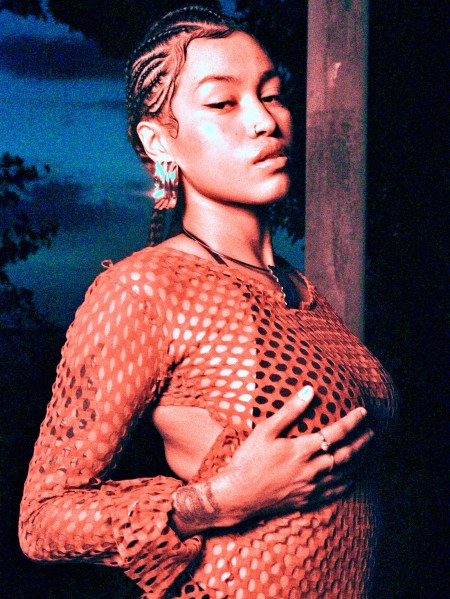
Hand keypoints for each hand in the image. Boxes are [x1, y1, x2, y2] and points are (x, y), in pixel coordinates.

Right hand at [171, 386, 372, 535]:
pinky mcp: (305, 500)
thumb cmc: (248, 459)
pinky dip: (346, 483)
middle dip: (361, 442)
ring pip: (343, 474)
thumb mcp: (265, 429)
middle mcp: (310, 469)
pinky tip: (351, 479)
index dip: (352, 421)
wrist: (238, 494)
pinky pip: (333, 492)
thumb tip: (309, 390)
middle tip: (372, 432)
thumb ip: (290, 410)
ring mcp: (309, 487)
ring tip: (366, 451)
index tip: (363, 412)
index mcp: (301, 450)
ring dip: (358, 461)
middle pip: (345, 455)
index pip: (335, 433)